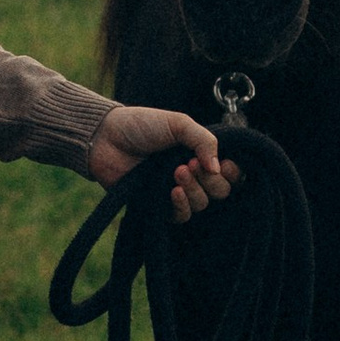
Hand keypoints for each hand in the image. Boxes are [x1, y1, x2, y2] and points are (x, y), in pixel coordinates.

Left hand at [84, 104, 236, 221]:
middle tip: (192, 164)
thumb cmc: (141, 126)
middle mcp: (193, 175)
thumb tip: (219, 168)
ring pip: (202, 204)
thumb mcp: (178, 123)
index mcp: (201, 155)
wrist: (107, 138)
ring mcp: (176, 192)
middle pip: (220, 191)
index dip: (232, 172)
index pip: (230, 173)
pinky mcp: (158, 206)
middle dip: (211, 180)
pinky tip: (173, 191)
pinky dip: (181, 205)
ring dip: (195, 189)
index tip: (223, 164)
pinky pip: (181, 217)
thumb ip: (204, 140)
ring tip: (177, 171)